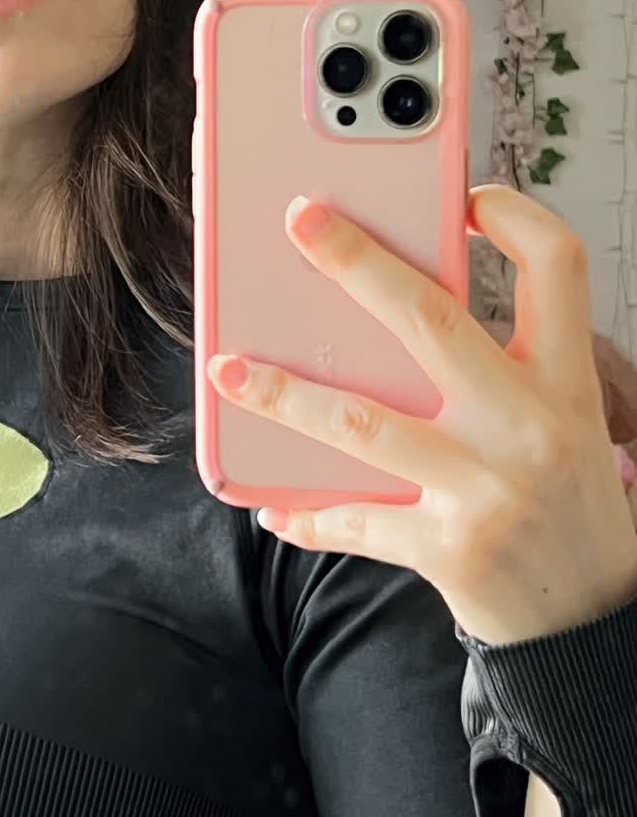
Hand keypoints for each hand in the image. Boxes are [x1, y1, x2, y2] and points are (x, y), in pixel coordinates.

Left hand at [205, 183, 636, 646]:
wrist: (589, 623)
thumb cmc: (560, 503)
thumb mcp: (560, 422)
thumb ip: (497, 366)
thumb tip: (384, 308)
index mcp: (564, 382)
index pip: (561, 268)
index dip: (517, 217)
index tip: (469, 193)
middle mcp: (529, 426)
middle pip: (431, 320)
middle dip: (357, 262)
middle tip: (300, 218)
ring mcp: (486, 488)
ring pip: (361, 421)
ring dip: (282, 394)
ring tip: (227, 368)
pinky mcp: (448, 549)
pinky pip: (354, 520)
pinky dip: (305, 512)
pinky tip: (269, 505)